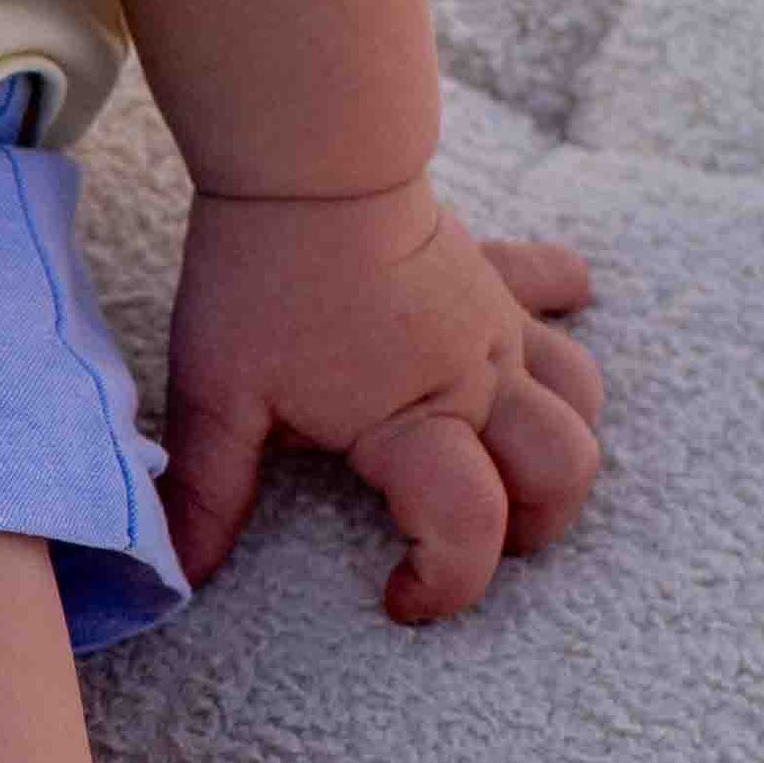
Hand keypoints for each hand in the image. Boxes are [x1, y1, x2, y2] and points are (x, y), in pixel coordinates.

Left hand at [158, 176, 601, 625]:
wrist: (306, 162)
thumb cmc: (260, 279)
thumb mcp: (218, 396)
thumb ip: (210, 491)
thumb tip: (182, 573)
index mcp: (414, 422)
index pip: (469, 527)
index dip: (446, 584)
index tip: (397, 600)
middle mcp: (477, 382)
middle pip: (559, 476)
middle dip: (529, 530)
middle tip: (458, 537)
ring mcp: (497, 326)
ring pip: (581, 401)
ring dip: (558, 446)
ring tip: (508, 466)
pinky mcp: (496, 274)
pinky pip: (555, 290)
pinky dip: (562, 310)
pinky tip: (555, 313)